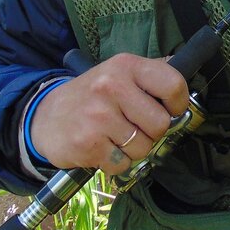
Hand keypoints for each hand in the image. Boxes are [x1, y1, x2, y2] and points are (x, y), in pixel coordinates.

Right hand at [29, 53, 189, 174]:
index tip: (169, 110)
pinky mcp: (88, 144)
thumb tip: (184, 71)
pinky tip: (102, 148)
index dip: (178, 104)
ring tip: (114, 136)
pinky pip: (123, 164)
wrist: (45, 116)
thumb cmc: (91, 96)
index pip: (173, 84)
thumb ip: (150, 75)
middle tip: (133, 126)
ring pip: (144, 147)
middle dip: (152, 132)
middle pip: (161, 123)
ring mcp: (98, 116)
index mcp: (125, 66)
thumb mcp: (118, 73)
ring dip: (133, 149)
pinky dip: (116, 162)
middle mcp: (111, 86)